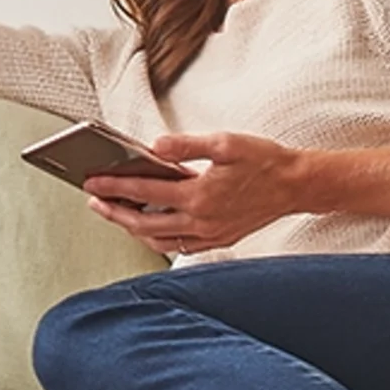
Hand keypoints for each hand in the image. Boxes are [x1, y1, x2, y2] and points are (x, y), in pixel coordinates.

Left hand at [86, 132, 306, 255]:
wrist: (298, 185)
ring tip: (116, 214)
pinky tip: (151, 228)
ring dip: (133, 229)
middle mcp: (201, 221)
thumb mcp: (225, 143)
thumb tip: (154, 147)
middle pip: (144, 224)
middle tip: (93, 202)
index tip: (91, 182)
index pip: (144, 192)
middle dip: (114, 213)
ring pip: (160, 240)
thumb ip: (186, 146)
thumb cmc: (264, 161)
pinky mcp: (220, 240)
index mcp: (199, 195)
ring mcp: (210, 235)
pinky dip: (159, 239)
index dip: (113, 186)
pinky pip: (180, 247)